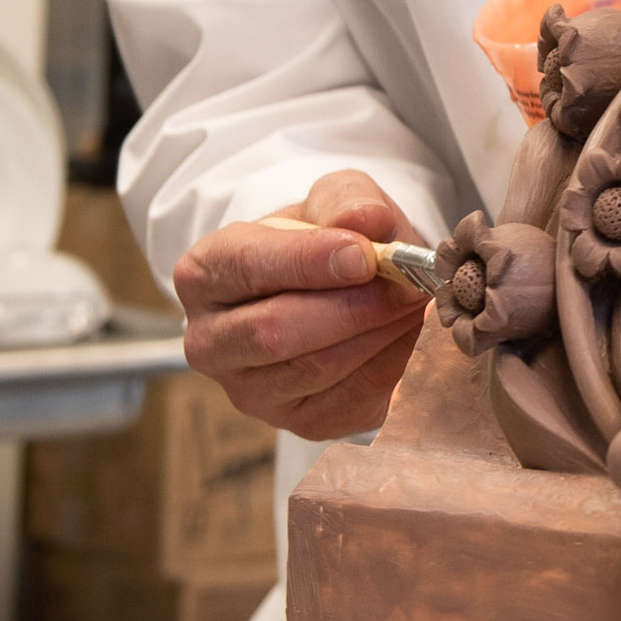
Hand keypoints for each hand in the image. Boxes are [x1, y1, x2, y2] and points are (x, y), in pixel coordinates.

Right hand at [173, 170, 431, 437]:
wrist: (339, 288)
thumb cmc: (326, 239)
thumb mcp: (332, 200)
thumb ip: (347, 199)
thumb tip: (366, 221)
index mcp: (206, 273)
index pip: (247, 267)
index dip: (308, 261)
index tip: (365, 255)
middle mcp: (212, 341)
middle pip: (276, 332)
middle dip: (353, 305)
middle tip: (407, 284)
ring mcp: (250, 390)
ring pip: (317, 368)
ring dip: (379, 333)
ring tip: (414, 301)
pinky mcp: (298, 421)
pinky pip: (350, 400)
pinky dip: (392, 364)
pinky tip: (410, 332)